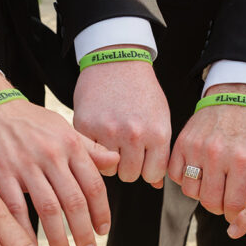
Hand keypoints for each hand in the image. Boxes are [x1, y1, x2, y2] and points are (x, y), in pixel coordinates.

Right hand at [0, 71, 118, 245]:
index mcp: (70, 145)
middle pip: (73, 201)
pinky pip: (15, 206)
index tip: (103, 231)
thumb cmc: (32, 122)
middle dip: (83, 230)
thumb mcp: (64, 129)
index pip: (93, 185)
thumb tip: (116, 162)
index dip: (101, 212)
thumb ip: (90, 149)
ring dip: (57, 235)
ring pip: (47, 207)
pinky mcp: (1, 172)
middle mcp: (51, 155)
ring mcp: (25, 165)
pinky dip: (24, 228)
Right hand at [73, 50, 170, 186]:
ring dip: (110, 161)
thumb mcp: (160, 118)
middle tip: (125, 149)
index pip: (152, 175)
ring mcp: (108, 131)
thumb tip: (156, 185)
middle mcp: (134, 135)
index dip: (147, 169)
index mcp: (157, 133)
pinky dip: (93, 150)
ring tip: (112, 142)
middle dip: (127, 166)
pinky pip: (90, 155)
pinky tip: (99, 134)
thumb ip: (160, 152)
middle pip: (130, 175)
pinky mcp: (85, 126)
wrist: (116, 60)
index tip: (143, 160)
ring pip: (109, 170)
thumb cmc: (142, 90)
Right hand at [168, 83, 245, 221]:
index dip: (233, 216)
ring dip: (200, 194)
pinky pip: (176, 175)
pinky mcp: (182, 143)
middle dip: (218, 208)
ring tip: (210, 185)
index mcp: (242, 160)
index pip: (233, 204)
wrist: (233, 98)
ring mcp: (197, 148)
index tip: (234, 215)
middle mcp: (218, 154)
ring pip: (190, 191)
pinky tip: (197, 173)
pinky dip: (184, 179)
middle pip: (210, 201)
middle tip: (223, 202)